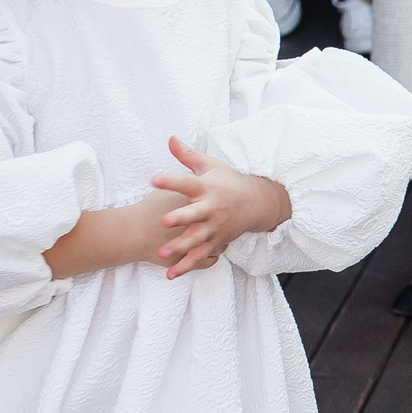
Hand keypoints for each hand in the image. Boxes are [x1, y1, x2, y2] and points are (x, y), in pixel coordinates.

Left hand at [151, 136, 292, 277]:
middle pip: (195, 215)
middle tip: (164, 221)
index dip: (171, 181)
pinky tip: (171, 274)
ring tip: (162, 254)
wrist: (257, 203)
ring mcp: (215, 228)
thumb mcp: (211, 166)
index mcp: (207, 188)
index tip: (154, 179)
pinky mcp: (216, 242)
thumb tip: (170, 138)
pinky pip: (201, 256)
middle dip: (181, 218)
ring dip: (180, 248)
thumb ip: (187, 155)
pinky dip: (187, 266)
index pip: (187, 183)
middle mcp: (211, 209)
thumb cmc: (228, 182)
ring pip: (197, 240)